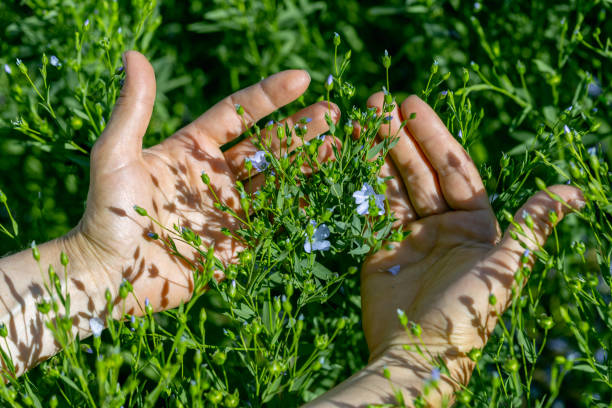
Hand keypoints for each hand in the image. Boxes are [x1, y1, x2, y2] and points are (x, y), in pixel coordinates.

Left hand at [68, 51, 339, 316]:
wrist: (108, 276)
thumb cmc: (107, 212)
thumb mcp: (116, 154)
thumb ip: (134, 108)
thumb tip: (134, 55)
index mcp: (192, 150)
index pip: (238, 114)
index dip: (270, 96)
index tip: (302, 79)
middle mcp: (217, 176)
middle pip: (267, 146)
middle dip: (301, 129)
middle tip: (333, 113)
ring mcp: (230, 210)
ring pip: (277, 180)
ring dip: (307, 163)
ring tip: (338, 146)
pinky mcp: (239, 243)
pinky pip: (274, 221)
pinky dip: (300, 206)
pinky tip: (324, 190)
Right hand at [359, 94, 582, 397]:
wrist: (421, 350)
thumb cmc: (471, 306)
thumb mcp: (508, 260)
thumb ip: (535, 222)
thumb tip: (577, 192)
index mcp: (475, 225)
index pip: (454, 169)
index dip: (434, 135)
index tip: (413, 105)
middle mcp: (441, 226)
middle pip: (420, 171)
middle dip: (402, 137)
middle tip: (381, 102)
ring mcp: (407, 236)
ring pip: (394, 184)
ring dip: (379, 151)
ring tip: (363, 116)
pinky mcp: (378, 248)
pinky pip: (372, 208)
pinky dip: (363, 181)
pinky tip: (353, 153)